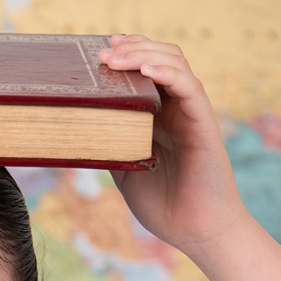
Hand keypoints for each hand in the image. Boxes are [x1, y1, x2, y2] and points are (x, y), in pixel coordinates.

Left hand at [97, 35, 250, 255]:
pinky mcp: (203, 122)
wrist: (196, 232)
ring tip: (115, 57)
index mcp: (159, 117)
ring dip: (143, 53)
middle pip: (160, 58)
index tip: (99, 50)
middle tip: (102, 52)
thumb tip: (77, 126)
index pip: (146, 71)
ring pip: (174, 64)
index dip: (126, 54)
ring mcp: (191, 113)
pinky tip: (146, 68)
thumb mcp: (125, 169)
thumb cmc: (164, 205)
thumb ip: (110, 143)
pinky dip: (168, 71)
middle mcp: (176, 109)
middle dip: (131, 47)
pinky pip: (189, 86)